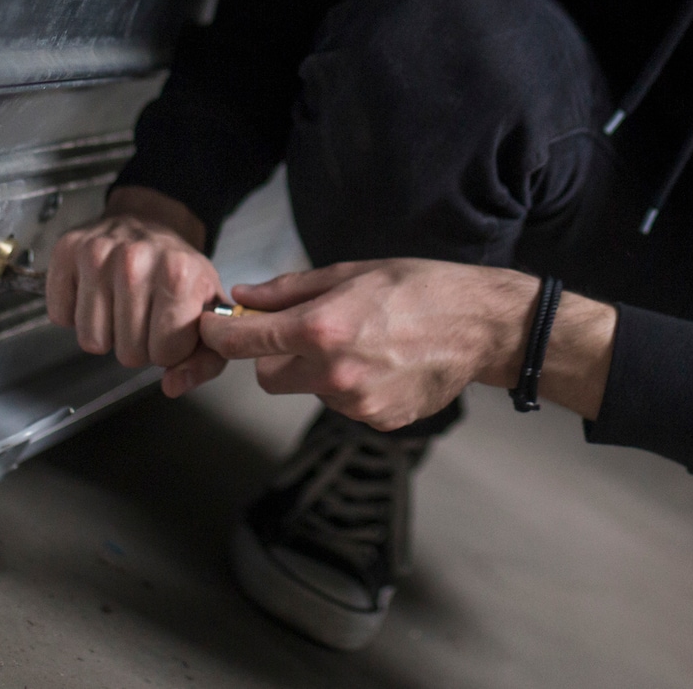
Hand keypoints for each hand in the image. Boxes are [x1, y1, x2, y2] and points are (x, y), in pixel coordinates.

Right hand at [46, 186, 223, 397]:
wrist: (153, 223)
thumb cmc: (179, 271)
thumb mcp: (209, 313)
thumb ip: (205, 361)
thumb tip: (173, 385)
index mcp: (179, 274)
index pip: (164, 355)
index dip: (168, 349)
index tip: (170, 326)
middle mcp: (135, 261)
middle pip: (127, 354)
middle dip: (138, 343)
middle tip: (145, 314)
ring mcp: (96, 253)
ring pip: (91, 341)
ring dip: (106, 332)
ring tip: (121, 304)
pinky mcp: (66, 251)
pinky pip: (60, 316)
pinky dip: (76, 313)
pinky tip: (96, 293)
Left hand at [199, 259, 617, 429]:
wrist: (480, 326)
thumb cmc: (419, 287)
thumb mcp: (349, 272)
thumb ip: (289, 289)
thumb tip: (244, 296)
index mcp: (321, 328)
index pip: (243, 343)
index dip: (219, 335)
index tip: (212, 330)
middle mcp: (332, 372)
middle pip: (266, 375)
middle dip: (273, 354)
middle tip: (304, 330)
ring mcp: (354, 402)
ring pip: (305, 390)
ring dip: (313, 371)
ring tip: (358, 343)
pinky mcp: (376, 420)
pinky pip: (340, 404)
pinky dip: (347, 386)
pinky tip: (380, 363)